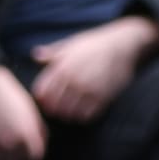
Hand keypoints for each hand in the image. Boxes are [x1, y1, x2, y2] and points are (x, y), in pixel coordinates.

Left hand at [31, 14, 158, 121]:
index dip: (41, 98)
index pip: (42, 92)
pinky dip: (83, 116)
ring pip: (68, 113)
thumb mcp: (71, 43)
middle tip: (58, 107)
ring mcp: (88, 89)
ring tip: (70, 109)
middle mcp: (73, 79)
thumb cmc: (95, 44)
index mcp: (62, 66)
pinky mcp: (103, 97)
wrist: (123, 45)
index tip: (46, 98)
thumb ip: (52, 52)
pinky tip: (84, 109)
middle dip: (53, 109)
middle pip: (53, 106)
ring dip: (67, 114)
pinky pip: (86, 116)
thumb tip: (35, 55)